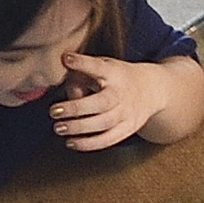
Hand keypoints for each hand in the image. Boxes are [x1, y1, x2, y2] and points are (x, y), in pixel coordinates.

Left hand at [52, 54, 171, 151]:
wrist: (149, 89)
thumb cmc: (114, 78)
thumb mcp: (99, 68)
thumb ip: (80, 79)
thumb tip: (70, 102)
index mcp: (113, 72)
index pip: (98, 66)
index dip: (82, 63)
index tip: (65, 58)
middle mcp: (122, 92)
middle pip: (101, 102)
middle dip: (77, 108)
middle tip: (54, 111)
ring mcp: (127, 112)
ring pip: (103, 124)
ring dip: (79, 128)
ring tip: (59, 128)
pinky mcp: (128, 128)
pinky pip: (108, 140)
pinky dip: (88, 144)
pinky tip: (70, 143)